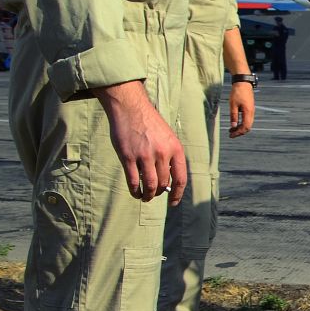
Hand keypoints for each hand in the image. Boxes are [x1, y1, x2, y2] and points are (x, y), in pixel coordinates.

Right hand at [95, 80, 186, 203]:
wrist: (131, 108)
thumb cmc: (149, 123)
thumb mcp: (168, 137)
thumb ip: (170, 156)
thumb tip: (167, 181)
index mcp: (175, 149)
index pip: (180, 178)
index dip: (178, 194)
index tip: (173, 203)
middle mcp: (162, 153)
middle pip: (163, 184)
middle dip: (159, 193)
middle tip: (153, 195)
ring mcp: (145, 155)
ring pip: (150, 185)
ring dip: (148, 195)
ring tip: (145, 197)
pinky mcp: (129, 156)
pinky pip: (133, 181)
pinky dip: (135, 190)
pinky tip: (135, 192)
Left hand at [228, 81, 254, 137]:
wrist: (243, 83)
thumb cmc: (237, 92)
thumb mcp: (233, 104)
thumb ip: (233, 116)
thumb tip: (233, 126)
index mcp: (248, 112)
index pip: (245, 127)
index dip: (238, 132)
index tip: (231, 135)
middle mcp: (252, 113)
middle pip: (248, 127)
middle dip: (239, 132)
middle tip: (231, 134)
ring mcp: (251, 111)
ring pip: (248, 124)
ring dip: (240, 128)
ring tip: (231, 129)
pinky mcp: (250, 109)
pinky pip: (247, 119)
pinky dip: (242, 123)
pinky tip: (235, 123)